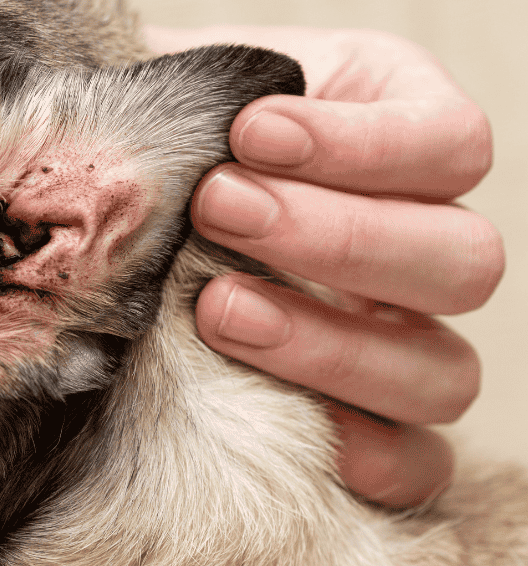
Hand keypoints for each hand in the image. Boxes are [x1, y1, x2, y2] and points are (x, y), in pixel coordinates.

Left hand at [146, 24, 503, 507]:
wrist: (102, 226)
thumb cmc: (151, 145)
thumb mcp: (175, 99)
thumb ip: (194, 100)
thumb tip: (154, 127)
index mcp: (399, 142)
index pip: (452, 144)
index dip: (364, 143)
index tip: (248, 129)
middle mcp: (421, 246)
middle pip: (464, 260)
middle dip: (334, 237)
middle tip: (215, 208)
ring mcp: (406, 345)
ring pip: (443, 371)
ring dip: (328, 343)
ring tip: (212, 308)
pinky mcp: (374, 426)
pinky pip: (419, 465)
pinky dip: (364, 452)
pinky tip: (273, 418)